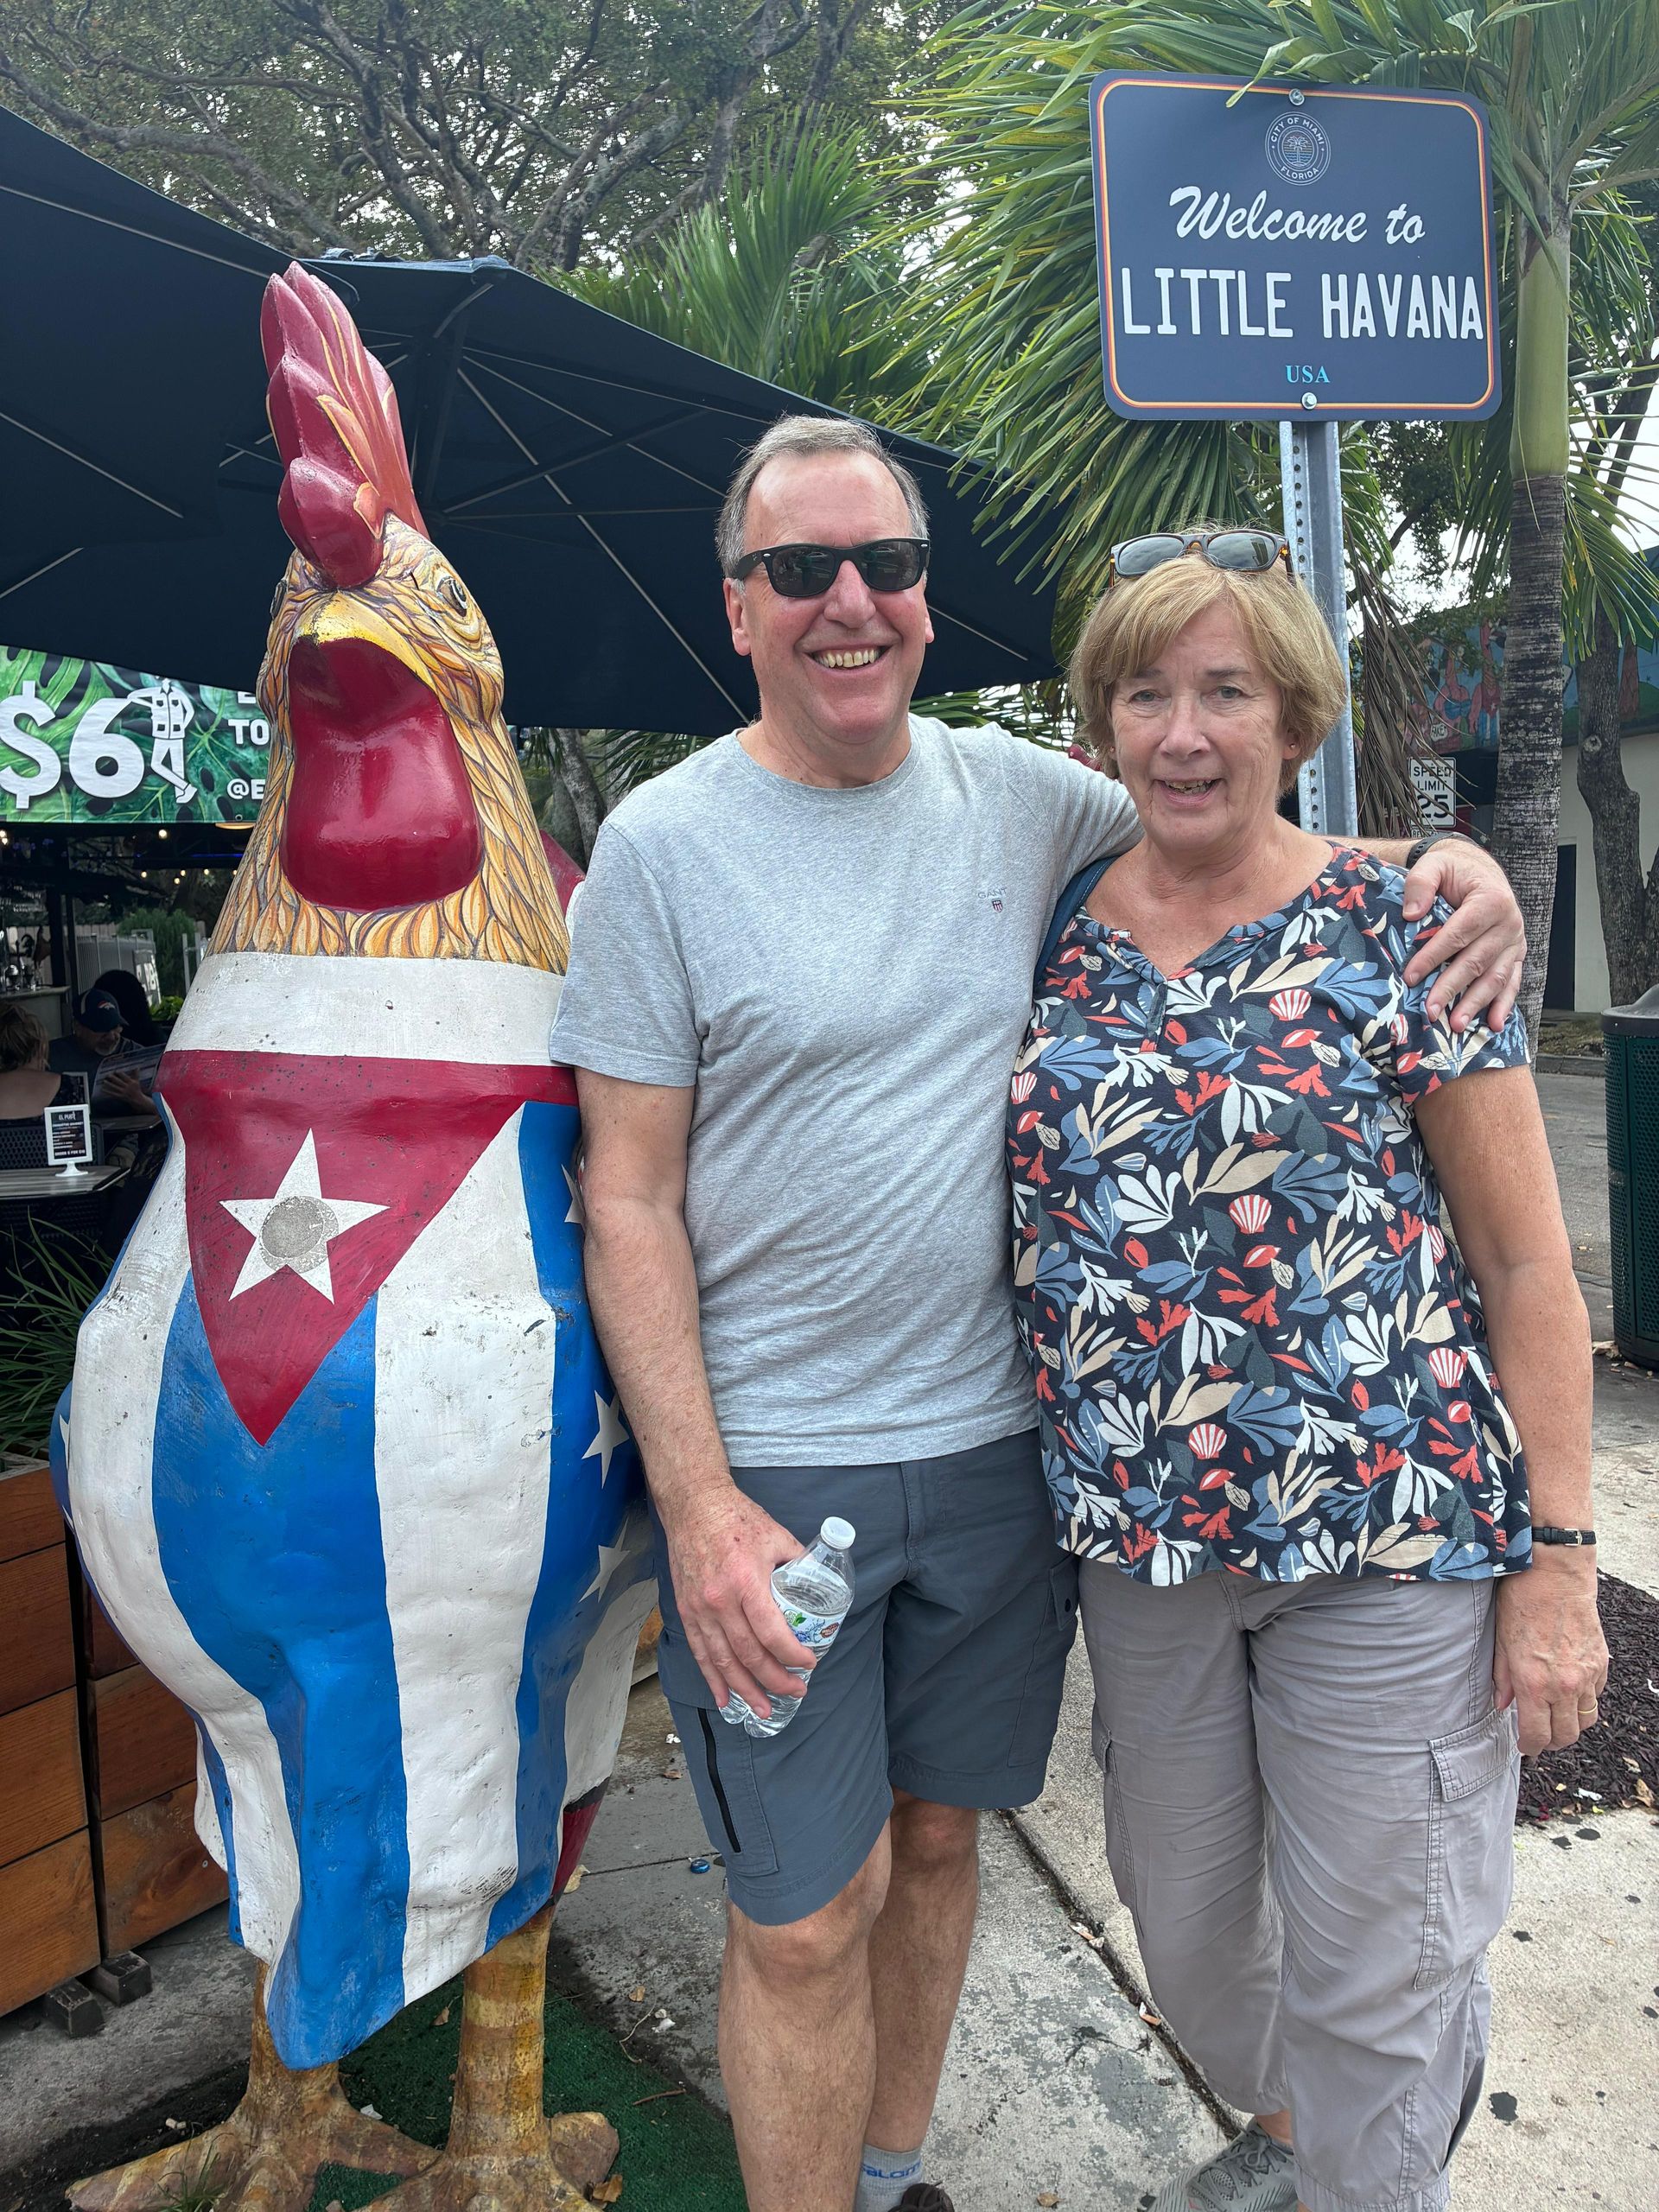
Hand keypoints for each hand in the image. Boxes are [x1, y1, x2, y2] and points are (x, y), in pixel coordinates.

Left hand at [103, 1070, 156, 1115]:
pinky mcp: (120, 1096)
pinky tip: (103, 1089)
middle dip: (114, 1078)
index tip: (116, 1071)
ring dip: (109, 1084)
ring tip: (104, 1081)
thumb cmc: (137, 1089)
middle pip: (119, 1082)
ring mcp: (123, 1092)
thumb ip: (136, 1074)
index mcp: (131, 1083)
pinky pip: (113, 1094)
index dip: (121, 1074)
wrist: (137, 1099)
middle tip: (108, 1075)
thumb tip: (137, 1067)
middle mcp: (127, 1087)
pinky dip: (108, 1092)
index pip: (125, 1077)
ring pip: (115, 1087)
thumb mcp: (137, 1081)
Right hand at [659, 1484, 812, 1717]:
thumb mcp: (778, 1536)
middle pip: (749, 1654)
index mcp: (747, 1581)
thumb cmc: (738, 1518)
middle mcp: (721, 1601)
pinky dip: (712, 1679)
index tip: (809, 1664)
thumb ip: (799, 1563)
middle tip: (795, 1691)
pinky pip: (699, 1653)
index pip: (772, 1633)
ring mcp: (700, 1609)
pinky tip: (725, 1698)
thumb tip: (820, 1586)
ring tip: (763, 1710)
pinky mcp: (686, 1611)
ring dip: (745, 1690)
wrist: (694, 1505)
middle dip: (775, 1680)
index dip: (792, 1655)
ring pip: (723, 1661)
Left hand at [1400, 840, 1523, 1031]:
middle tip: (1430, 1011)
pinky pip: (1511, 982)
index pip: (1459, 934)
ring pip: (1495, 977)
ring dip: (1476, 1003)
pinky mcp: (1516, 954)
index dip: (1434, 956)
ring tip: (1456, 1025)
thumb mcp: (1434, 865)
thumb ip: (1420, 883)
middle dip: (1451, 988)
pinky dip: (1503, 1004)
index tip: (1411, 976)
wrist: (1479, 870)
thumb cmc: (1454, 870)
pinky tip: (1494, 1025)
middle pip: (1477, 961)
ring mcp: (1515, 941)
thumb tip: (1411, 914)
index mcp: (1491, 900)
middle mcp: (1510, 922)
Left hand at [1494, 1551, 1607, 1753]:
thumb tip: (1502, 1705)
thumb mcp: (1501, 1640)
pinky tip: (1570, 1690)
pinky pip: (1596, 1695)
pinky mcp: (1601, 1663)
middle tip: (1540, 1735)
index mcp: (1533, 1682)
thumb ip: (1502, 1678)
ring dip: (1571, 1725)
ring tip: (1556, 1716)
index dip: (1530, 1746)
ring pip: (1586, 1720)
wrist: (1555, 1574)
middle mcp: (1564, 1685)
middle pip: (1566, 1735)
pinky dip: (1585, 1699)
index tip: (1525, 1745)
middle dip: (1551, 1742)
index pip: (1537, 1735)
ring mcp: (1586, 1675)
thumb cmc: (1521, 1601)